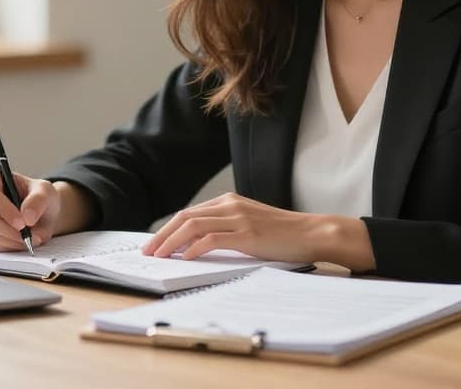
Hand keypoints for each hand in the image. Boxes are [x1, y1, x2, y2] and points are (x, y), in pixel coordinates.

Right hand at [0, 168, 60, 250]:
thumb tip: (27, 216)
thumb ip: (39, 200)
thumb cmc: (39, 197)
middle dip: (7, 229)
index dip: (4, 210)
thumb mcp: (45, 192)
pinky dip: (8, 245)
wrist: (39, 214)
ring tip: (30, 239)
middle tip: (28, 236)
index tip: (23, 223)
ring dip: (10, 240)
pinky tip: (21, 241)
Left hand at [141, 192, 343, 263]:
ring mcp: (238, 218)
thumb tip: (195, 246)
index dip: (168, 229)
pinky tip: (185, 258)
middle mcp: (230, 205)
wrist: (312, 233)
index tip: (154, 243)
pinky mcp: (247, 234)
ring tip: (159, 256)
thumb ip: (226, 229)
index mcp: (229, 201)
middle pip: (185, 217)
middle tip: (148, 251)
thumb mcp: (249, 225)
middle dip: (162, 235)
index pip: (189, 213)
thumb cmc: (283, 234)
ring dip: (171, 242)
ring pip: (193, 226)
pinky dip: (194, 248)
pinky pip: (211, 239)